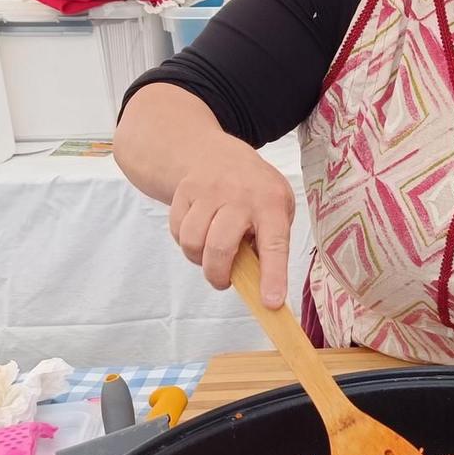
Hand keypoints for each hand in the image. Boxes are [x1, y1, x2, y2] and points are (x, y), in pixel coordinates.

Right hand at [168, 135, 297, 306]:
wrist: (211, 152)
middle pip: (221, 248)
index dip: (273, 276)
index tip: (271, 303)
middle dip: (218, 275)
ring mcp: (209, 191)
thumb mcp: (275, 205)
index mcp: (271, 202)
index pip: (275, 244)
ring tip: (210, 253)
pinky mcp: (184, 192)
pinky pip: (178, 232)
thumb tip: (258, 280)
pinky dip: (185, 242)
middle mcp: (240, 195)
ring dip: (199, 259)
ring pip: (193, 242)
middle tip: (223, 281)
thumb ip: (269, 239)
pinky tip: (199, 232)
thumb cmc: (252, 188)